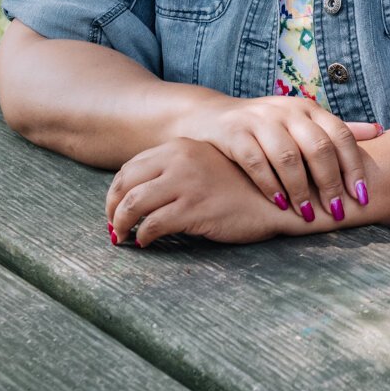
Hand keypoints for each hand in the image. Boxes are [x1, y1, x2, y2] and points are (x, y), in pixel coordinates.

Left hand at [106, 137, 285, 246]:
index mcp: (180, 147)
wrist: (278, 198)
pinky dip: (142, 237)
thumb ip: (179, 170)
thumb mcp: (207, 166)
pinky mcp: (193, 209)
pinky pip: (152, 225)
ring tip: (123, 237)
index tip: (115, 208)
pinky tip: (146, 243)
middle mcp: (179, 160)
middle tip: (113, 227)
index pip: (130, 167)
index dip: (116, 191)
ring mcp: (186, 184)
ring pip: (131, 206)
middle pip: (123, 185)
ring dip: (120, 225)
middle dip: (111, 209)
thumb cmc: (243, 186)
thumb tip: (143, 191)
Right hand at [179, 94, 381, 224]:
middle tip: (336, 211)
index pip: (341, 136)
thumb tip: (380, 131)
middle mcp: (287, 110)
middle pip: (318, 147)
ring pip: (288, 156)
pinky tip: (278, 204)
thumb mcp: (302, 123)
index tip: (362, 196)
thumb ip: (337, 130)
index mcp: (309, 109)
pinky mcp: (233, 132)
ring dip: (300, 188)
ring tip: (307, 213)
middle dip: (330, 182)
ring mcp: (259, 120)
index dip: (354, 166)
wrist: (209, 117)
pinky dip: (269, 184)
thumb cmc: (266, 127)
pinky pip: (255, 161)